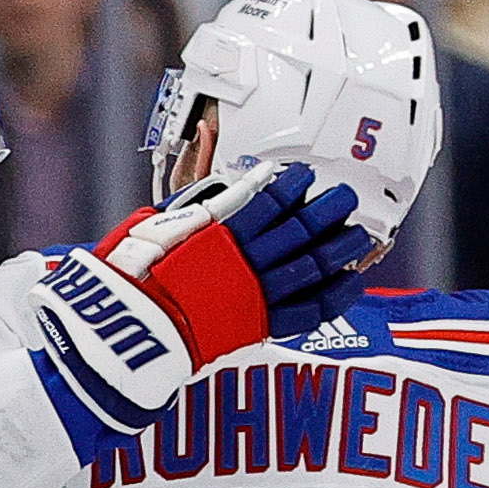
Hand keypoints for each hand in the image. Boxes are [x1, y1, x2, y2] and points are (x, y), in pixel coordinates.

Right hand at [93, 159, 378, 357]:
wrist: (130, 333)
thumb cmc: (136, 275)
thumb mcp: (154, 222)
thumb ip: (194, 194)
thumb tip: (217, 154)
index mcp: (218, 235)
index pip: (267, 204)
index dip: (292, 189)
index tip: (306, 177)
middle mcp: (243, 265)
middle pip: (299, 233)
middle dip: (327, 213)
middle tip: (346, 198)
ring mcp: (255, 298)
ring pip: (310, 270)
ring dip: (339, 251)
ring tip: (358, 236)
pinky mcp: (258, 328)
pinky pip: (308, 312)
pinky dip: (334, 296)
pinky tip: (352, 282)